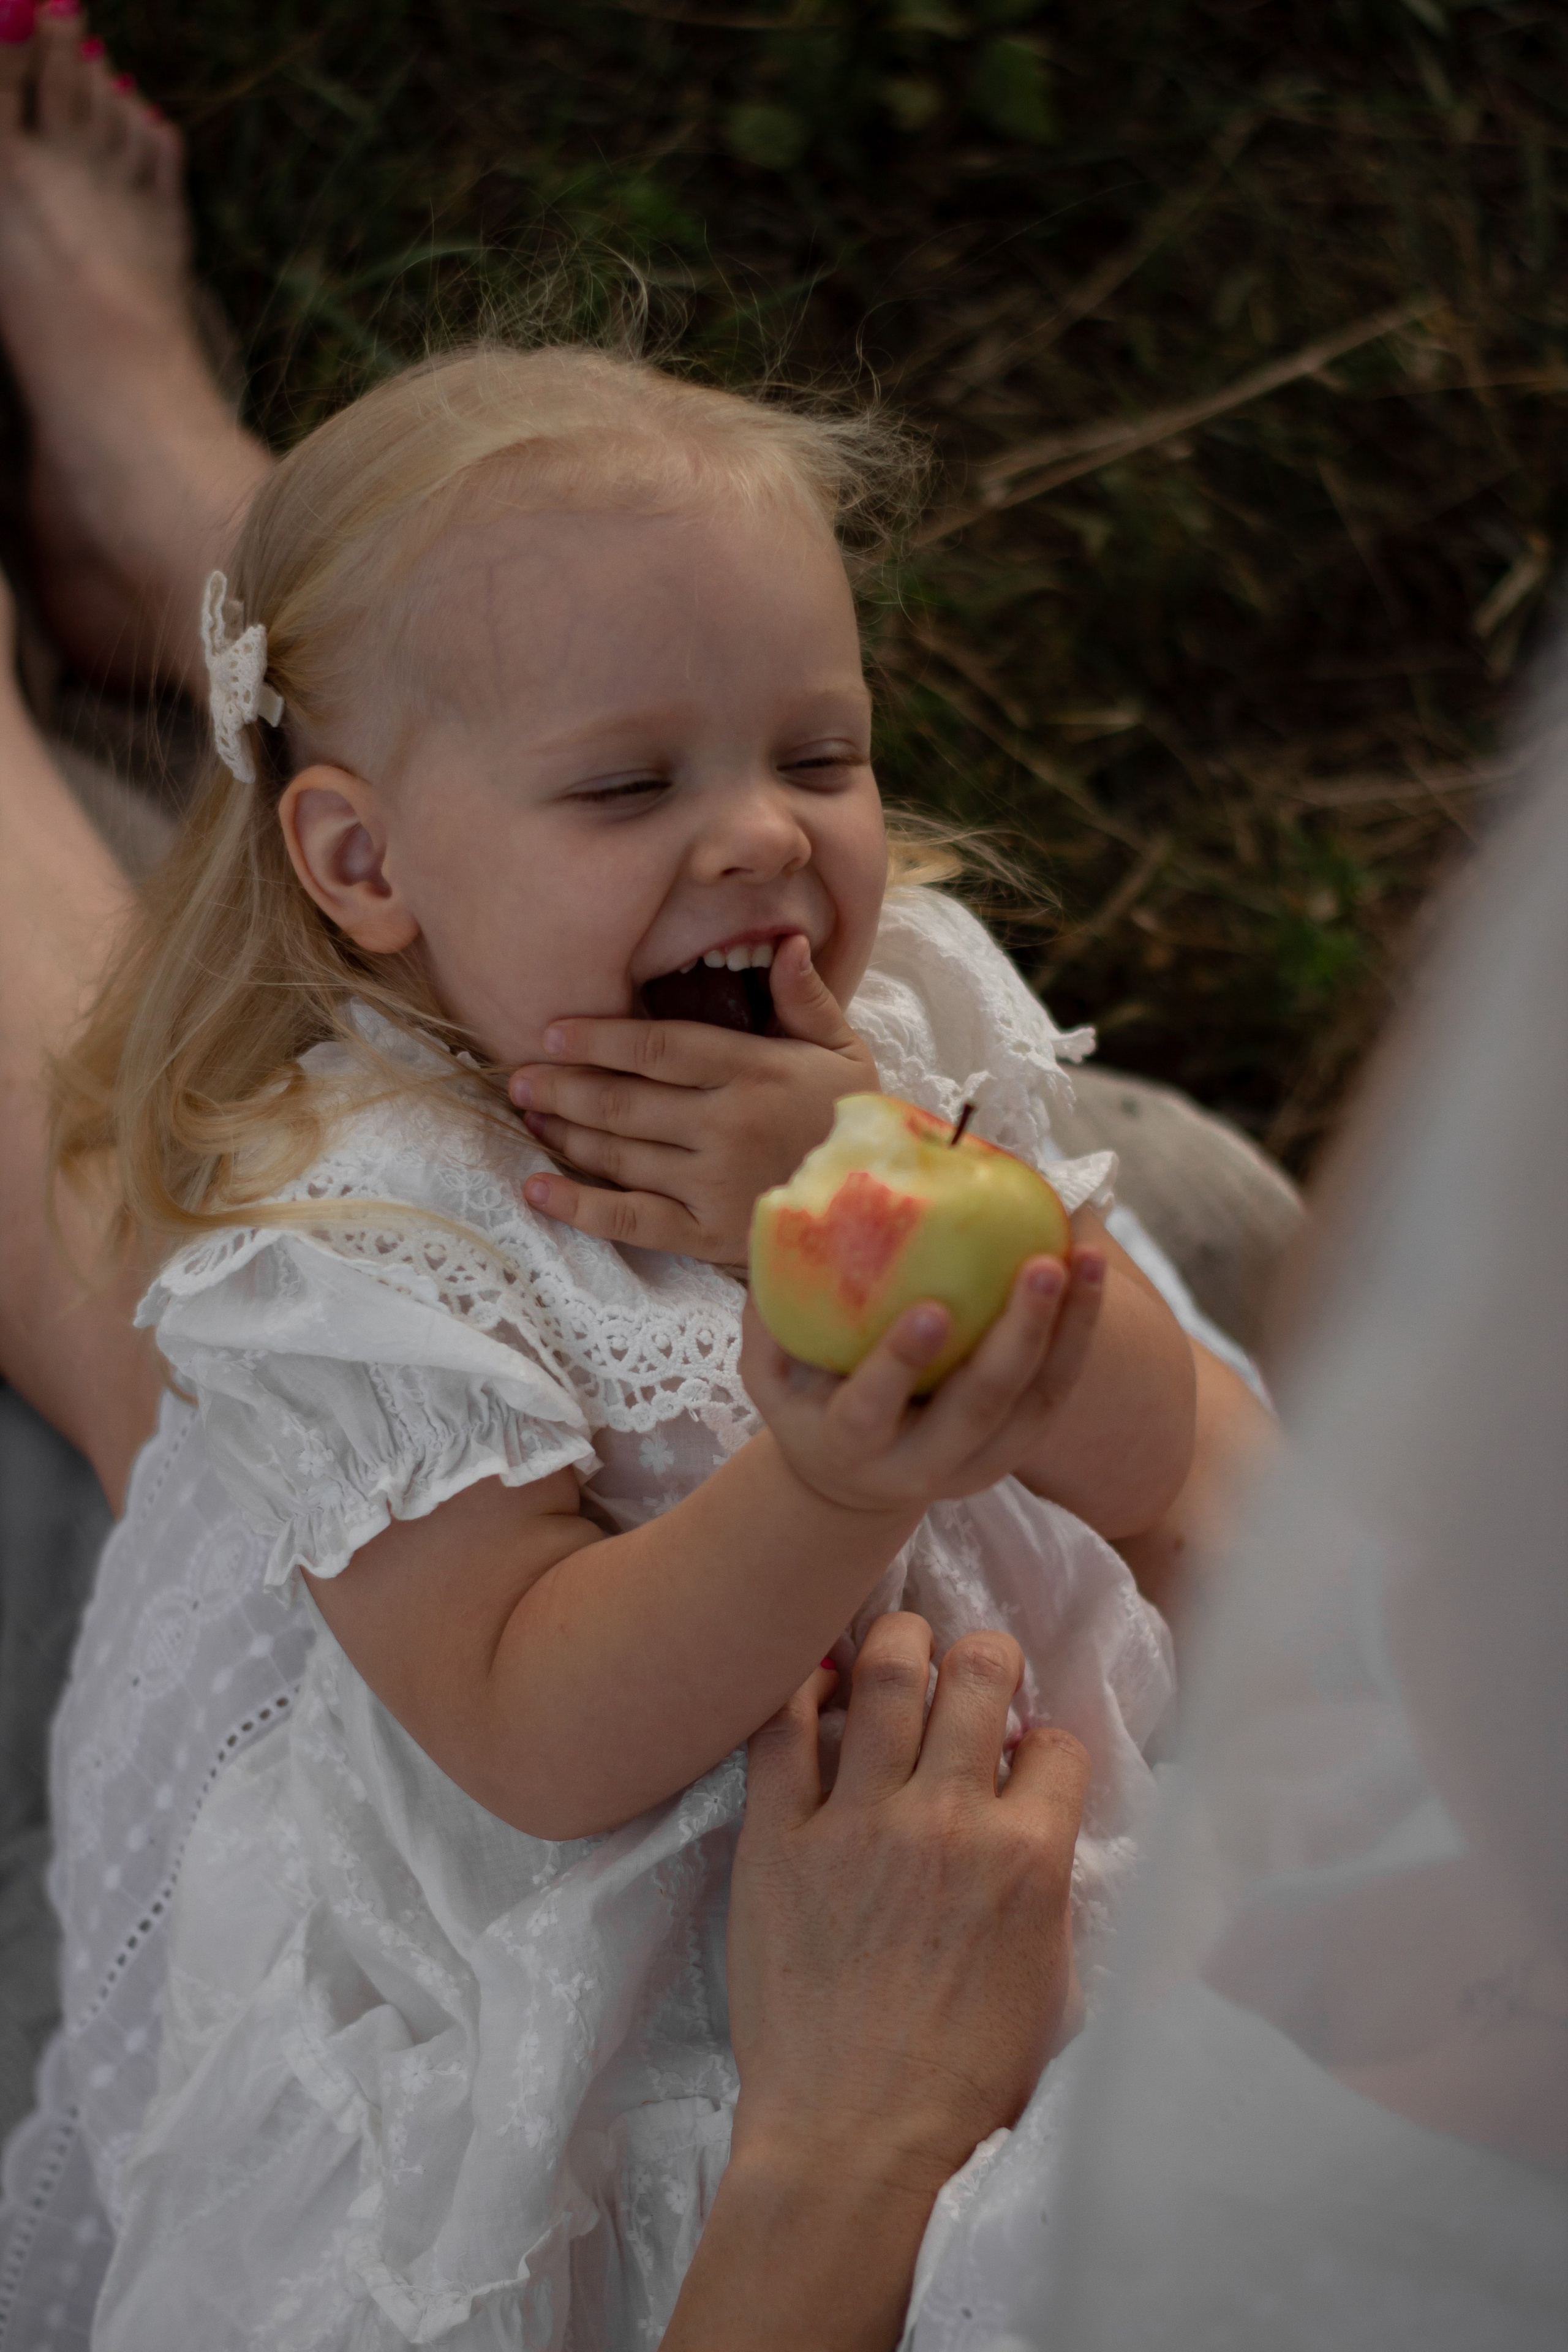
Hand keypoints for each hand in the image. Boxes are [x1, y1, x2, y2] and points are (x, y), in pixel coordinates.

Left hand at [508, 935, 879, 1263]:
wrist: (883, 1209)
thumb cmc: (856, 1122)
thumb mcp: (846, 1051)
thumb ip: (808, 999)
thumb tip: (790, 943)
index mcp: (753, 1070)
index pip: (657, 1046)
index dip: (597, 1037)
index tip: (552, 1031)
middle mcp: (724, 1124)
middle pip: (623, 1101)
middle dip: (562, 1087)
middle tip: (519, 1078)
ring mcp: (711, 1183)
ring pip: (618, 1154)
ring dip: (564, 1134)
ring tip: (529, 1117)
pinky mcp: (705, 1234)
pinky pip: (628, 1220)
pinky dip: (577, 1206)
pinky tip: (536, 1189)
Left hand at [730, 1615, 1087, 2182]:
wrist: (854, 2142)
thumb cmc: (961, 2082)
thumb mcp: (1047, 1979)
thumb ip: (1043, 1879)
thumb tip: (1030, 1809)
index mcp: (1028, 1858)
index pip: (1057, 1741)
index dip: (1044, 1742)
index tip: (1022, 1757)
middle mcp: (947, 1819)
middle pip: (979, 1671)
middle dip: (984, 1655)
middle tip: (967, 1670)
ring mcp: (857, 1821)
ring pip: (887, 1670)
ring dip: (899, 1643)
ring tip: (897, 1650)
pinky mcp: (776, 1836)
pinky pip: (782, 1727)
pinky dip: (800, 1688)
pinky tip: (813, 1684)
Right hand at [740, 1248, 1104, 1514]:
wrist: (851, 1484)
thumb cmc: (807, 1404)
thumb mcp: (770, 1372)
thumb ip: (772, 1312)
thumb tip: (779, 1218)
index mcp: (849, 1445)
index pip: (871, 1410)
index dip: (900, 1364)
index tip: (932, 1309)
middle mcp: (920, 1465)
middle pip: (978, 1408)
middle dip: (1016, 1338)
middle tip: (1042, 1266)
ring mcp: (976, 1465)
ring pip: (1033, 1404)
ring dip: (1068, 1330)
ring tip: (1086, 1258)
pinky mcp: (1014, 1451)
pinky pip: (1054, 1392)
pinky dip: (1078, 1334)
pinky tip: (1088, 1272)